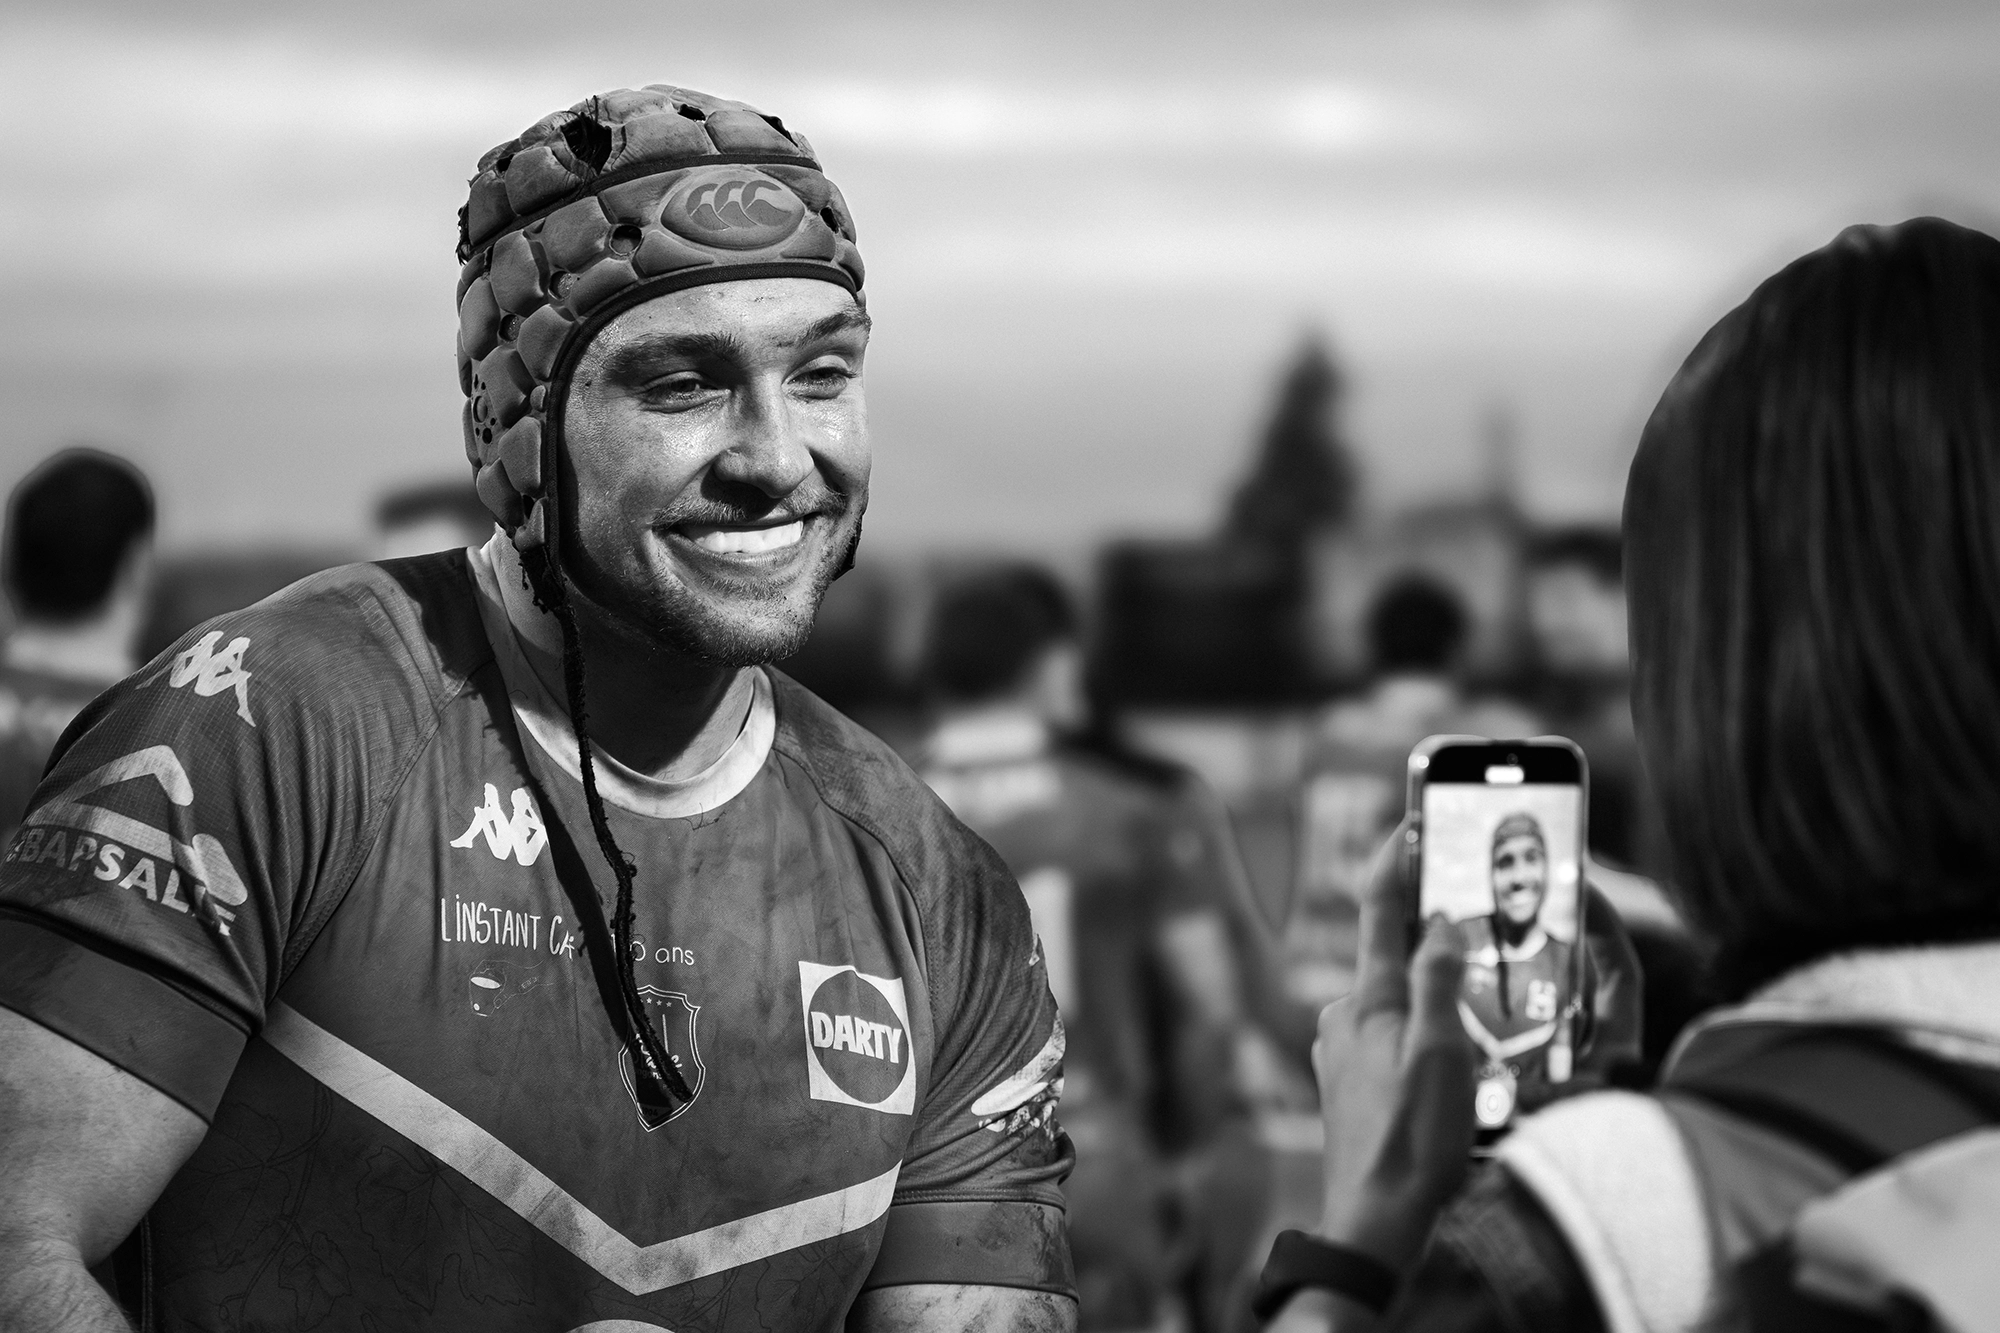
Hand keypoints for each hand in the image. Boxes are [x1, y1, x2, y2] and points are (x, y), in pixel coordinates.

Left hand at [1311, 817, 1476, 1271]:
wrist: (1373, 1222)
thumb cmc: (1411, 1142)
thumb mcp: (1441, 1055)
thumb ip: (1438, 982)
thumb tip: (1436, 921)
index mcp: (1368, 999)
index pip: (1378, 909)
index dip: (1396, 859)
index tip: (1411, 819)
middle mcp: (1345, 1014)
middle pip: (1392, 953)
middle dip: (1431, 934)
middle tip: (1477, 917)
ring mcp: (1343, 1049)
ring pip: (1396, 1000)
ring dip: (1433, 992)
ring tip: (1483, 1003)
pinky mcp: (1349, 1080)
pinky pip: (1391, 1035)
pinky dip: (1422, 1029)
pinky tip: (1455, 1056)